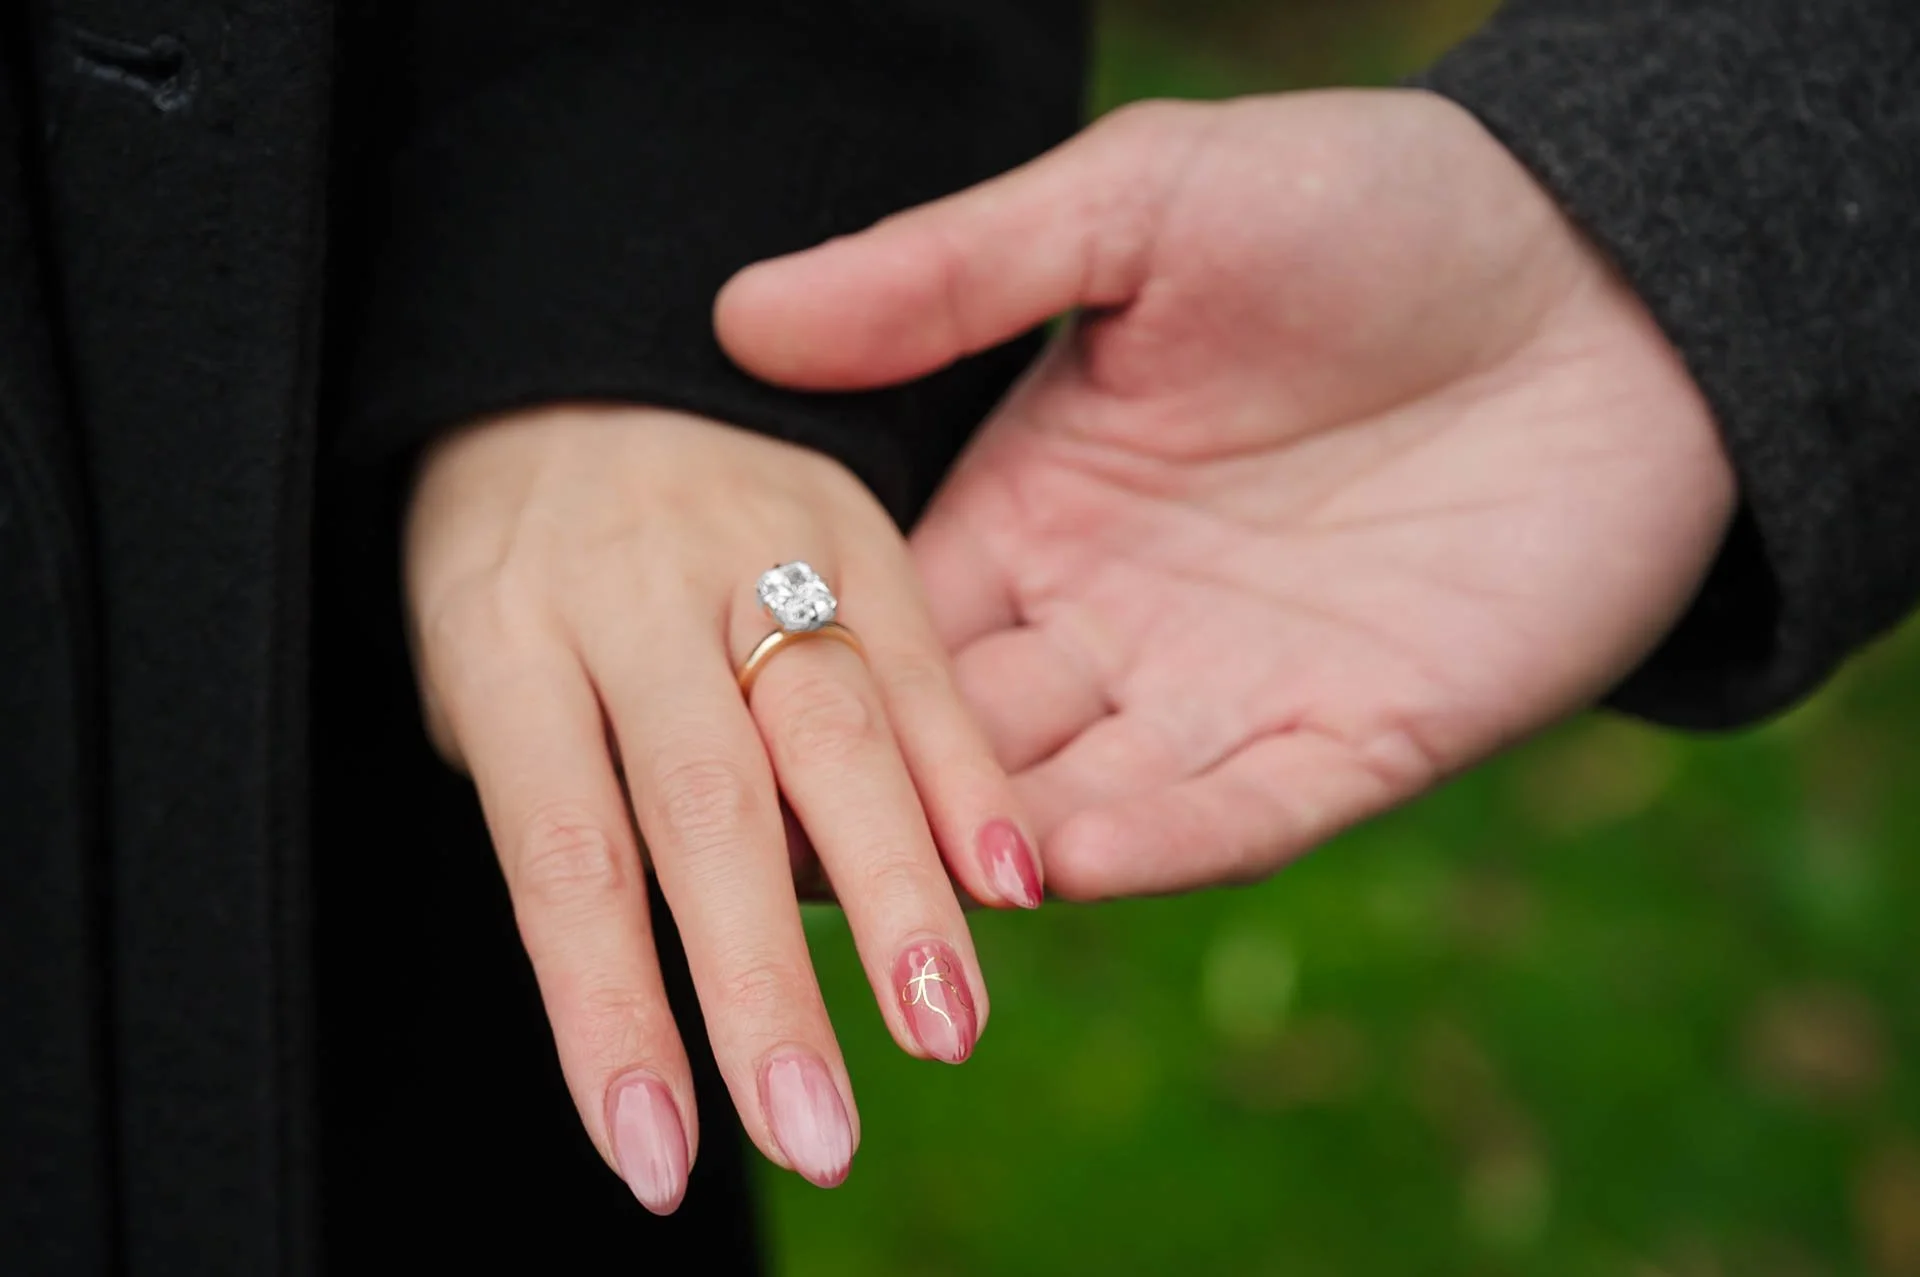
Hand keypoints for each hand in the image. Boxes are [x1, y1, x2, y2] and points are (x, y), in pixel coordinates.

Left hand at [405, 406, 1040, 1209]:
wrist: (567, 365)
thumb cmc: (510, 569)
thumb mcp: (480, 676)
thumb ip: (579, 809)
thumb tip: (710, 968)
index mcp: (506, 633)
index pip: (561, 851)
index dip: (607, 1009)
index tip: (652, 1151)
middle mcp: (630, 588)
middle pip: (705, 804)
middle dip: (765, 985)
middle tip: (819, 1137)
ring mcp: (752, 545)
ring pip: (833, 731)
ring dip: (898, 892)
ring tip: (946, 1029)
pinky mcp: (851, 520)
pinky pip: (921, 658)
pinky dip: (969, 775)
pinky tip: (1020, 880)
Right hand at [717, 89, 1735, 898]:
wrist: (1611, 275)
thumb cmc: (1372, 210)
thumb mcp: (1141, 205)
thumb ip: (950, 272)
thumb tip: (737, 315)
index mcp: (1041, 502)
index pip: (886, 617)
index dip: (794, 669)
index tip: (683, 723)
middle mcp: (1114, 617)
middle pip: (956, 734)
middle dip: (865, 801)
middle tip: (744, 861)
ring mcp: (1230, 687)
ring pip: (1077, 799)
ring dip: (987, 852)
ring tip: (886, 897)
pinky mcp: (1359, 738)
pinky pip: (1239, 815)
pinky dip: (1155, 846)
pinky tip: (1060, 869)